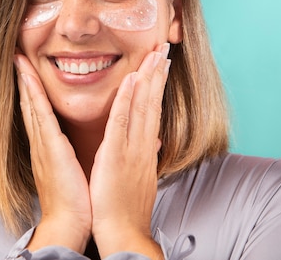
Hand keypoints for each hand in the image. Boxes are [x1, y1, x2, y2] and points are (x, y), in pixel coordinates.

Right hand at [14, 54, 91, 252]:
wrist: (68, 223)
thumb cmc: (76, 201)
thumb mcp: (77, 171)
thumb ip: (77, 155)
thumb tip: (93, 144)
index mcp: (49, 148)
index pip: (41, 113)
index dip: (34, 92)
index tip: (31, 72)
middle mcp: (42, 143)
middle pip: (31, 104)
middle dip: (24, 80)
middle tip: (17, 57)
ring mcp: (43, 144)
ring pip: (33, 105)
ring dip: (26, 80)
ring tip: (19, 59)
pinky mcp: (50, 148)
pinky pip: (41, 116)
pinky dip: (34, 95)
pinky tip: (29, 79)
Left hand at [89, 43, 170, 259]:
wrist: (124, 233)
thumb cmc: (126, 208)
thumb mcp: (140, 178)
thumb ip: (146, 156)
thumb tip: (155, 141)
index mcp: (145, 149)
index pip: (153, 110)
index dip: (157, 85)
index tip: (161, 63)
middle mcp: (143, 145)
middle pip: (152, 103)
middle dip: (158, 73)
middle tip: (163, 46)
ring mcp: (132, 150)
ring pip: (142, 107)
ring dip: (149, 78)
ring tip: (154, 54)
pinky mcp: (116, 157)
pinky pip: (122, 123)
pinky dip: (128, 100)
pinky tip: (133, 81)